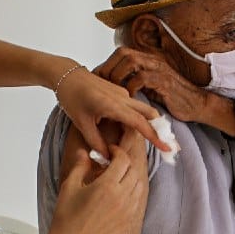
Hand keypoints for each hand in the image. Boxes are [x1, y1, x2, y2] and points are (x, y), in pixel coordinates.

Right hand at [48, 127, 147, 233]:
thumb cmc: (66, 217)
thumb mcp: (69, 186)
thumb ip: (80, 166)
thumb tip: (85, 152)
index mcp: (107, 186)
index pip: (123, 160)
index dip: (118, 151)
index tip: (110, 151)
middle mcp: (121, 197)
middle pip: (133, 170)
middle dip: (124, 163)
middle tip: (113, 163)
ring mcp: (127, 210)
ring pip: (139, 184)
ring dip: (131, 176)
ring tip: (117, 177)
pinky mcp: (128, 220)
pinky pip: (137, 199)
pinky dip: (132, 191)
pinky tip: (119, 192)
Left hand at [55, 67, 171, 155]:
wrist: (67, 75)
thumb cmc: (71, 97)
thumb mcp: (81, 123)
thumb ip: (96, 142)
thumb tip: (109, 158)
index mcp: (113, 105)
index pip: (139, 123)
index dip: (154, 137)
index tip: (167, 148)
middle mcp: (122, 97)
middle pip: (148, 115)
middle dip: (157, 131)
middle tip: (167, 146)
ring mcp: (122, 94)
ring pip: (142, 111)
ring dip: (147, 126)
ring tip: (148, 141)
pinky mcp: (120, 93)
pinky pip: (134, 108)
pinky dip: (138, 120)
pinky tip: (132, 132)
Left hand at [93, 48, 213, 124]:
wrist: (197, 105)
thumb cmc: (173, 99)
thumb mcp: (151, 88)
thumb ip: (136, 83)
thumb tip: (115, 87)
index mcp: (148, 61)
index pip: (121, 53)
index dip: (107, 64)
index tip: (97, 80)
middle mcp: (153, 61)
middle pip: (123, 52)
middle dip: (109, 67)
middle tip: (102, 85)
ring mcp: (159, 69)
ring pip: (131, 61)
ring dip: (118, 75)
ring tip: (114, 91)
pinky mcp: (165, 81)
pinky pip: (142, 77)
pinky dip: (131, 87)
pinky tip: (129, 97)